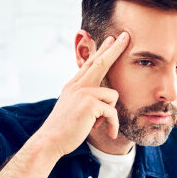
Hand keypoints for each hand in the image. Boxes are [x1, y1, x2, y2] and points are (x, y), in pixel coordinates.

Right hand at [35, 32, 128, 158]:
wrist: (51, 140)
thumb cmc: (64, 130)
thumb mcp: (74, 109)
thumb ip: (86, 100)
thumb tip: (104, 98)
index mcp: (74, 86)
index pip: (91, 64)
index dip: (102, 51)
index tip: (112, 40)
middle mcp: (78, 85)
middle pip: (101, 62)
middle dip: (115, 48)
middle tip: (126, 36)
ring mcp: (83, 92)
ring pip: (113, 96)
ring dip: (110, 114)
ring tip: (98, 124)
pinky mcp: (90, 104)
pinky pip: (113, 112)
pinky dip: (113, 125)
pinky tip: (109, 132)